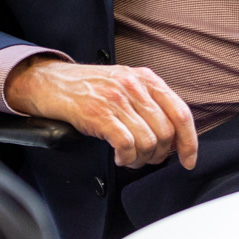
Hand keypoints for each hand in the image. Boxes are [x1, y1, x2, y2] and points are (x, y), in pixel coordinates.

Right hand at [3, 57, 196, 169]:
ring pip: (148, 142)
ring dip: (141, 159)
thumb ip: (150, 103)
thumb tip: (174, 138)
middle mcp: (134, 86)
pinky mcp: (99, 114)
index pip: (181, 113)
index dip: (189, 142)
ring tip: (129, 158)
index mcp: (146, 78)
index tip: (188, 160)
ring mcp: (117, 99)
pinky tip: (118, 156)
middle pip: (166, 132)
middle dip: (160, 154)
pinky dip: (126, 158)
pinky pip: (127, 145)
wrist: (49, 82)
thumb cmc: (88, 88)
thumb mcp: (124, 84)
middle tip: (146, 158)